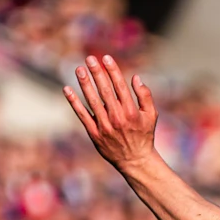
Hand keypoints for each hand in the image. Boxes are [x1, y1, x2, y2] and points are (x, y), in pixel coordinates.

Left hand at [64, 55, 157, 169]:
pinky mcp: (95, 134)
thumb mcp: (151, 116)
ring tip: (79, 69)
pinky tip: (67, 89)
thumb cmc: (144, 135)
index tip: (105, 57)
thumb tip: (136, 78)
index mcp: (131, 112)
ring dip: (85, 84)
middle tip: (89, 58)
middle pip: (105, 91)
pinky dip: (74, 102)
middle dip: (97, 73)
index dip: (112, 70)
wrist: (135, 161)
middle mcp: (118, 118)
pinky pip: (82, 115)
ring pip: (92, 101)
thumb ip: (145, 96)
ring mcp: (105, 126)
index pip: (120, 86)